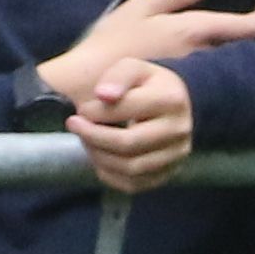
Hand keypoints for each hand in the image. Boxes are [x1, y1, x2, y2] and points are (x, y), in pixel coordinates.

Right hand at [37, 0, 254, 109]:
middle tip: (247, 26)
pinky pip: (208, 82)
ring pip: (225, 65)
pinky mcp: (182, 99)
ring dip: (230, 55)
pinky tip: (204, 71)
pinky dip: (213, 73)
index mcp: (195, 32)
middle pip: (239, 48)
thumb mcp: (144, 5)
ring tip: (226, 46)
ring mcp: (194, 82)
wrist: (84, 89)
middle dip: (246, 37)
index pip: (246, 26)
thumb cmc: (111, 42)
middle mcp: (203, 59)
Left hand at [67, 59, 201, 192]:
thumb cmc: (149, 85)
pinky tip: (100, 160)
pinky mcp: (169, 173)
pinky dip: (110, 176)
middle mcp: (178, 130)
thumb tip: (103, 95)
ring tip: (87, 142)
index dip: (95, 112)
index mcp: (170, 99)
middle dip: (93, 137)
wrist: (180, 105)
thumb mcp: (134, 69)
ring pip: (130, 168)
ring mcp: (176, 155)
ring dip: (99, 157)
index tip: (80, 111)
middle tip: (74, 126)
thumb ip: (117, 77)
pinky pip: (134, 184)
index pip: (125, 110)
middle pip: (127, 144)